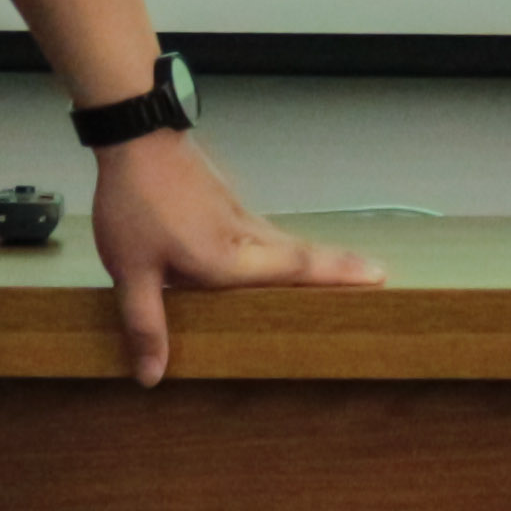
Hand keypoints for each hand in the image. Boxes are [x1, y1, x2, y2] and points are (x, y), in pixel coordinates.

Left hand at [89, 132, 383, 386]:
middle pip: (302, 254)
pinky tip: (272, 254)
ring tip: (338, 272)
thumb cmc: (135, 202)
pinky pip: (263, 231)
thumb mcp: (131, 270)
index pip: (295, 269)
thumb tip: (154, 376)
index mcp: (228, 258)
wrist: (137, 135)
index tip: (379, 276)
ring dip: (313, 257)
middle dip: (340, 266)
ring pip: (285, 241)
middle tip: (377, 276)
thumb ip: (146, 322)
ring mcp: (237, 212)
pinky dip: (282, 246)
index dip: (337, 274)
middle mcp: (244, 235)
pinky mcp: (225, 199)